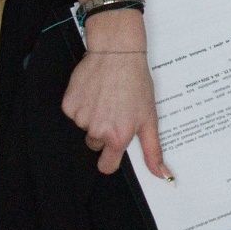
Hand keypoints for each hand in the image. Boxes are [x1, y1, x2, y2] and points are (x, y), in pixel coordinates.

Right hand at [61, 10, 171, 178]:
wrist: (118, 53)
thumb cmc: (137, 83)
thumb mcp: (150, 118)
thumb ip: (153, 150)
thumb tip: (162, 175)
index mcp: (117, 137)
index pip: (107, 166)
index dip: (111, 158)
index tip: (115, 148)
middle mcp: (96, 130)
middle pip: (96, 144)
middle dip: (105, 131)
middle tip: (117, 110)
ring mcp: (80, 117)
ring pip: (85, 126)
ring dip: (94, 116)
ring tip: (107, 96)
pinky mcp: (68, 104)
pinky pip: (74, 112)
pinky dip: (82, 103)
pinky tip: (94, 90)